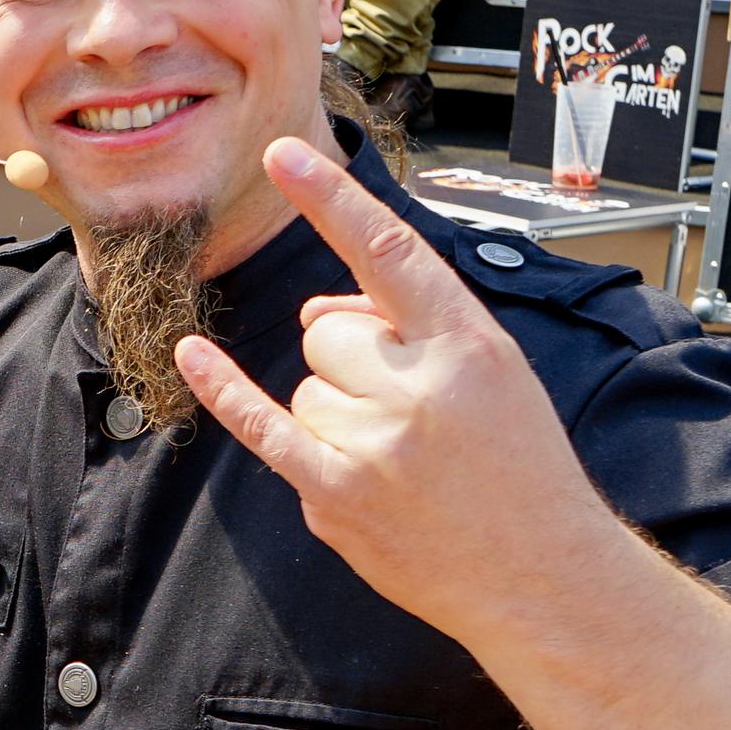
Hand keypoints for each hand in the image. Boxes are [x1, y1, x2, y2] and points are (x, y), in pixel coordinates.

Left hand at [173, 138, 622, 645]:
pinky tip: (190, 354)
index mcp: (468, 344)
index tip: (284, 153)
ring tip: (400, 458)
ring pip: (305, 386)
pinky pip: (262, 425)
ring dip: (336, 412)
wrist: (540, 576)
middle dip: (350, 359)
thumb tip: (316, 309)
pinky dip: (224, 390)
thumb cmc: (518, 466)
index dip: (332, 198)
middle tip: (410, 412)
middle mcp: (417, 388)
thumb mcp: (494, 374)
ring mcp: (372, 445)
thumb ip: (410, 327)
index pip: (387, 251)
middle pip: (326, 331)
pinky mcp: (334, 495)